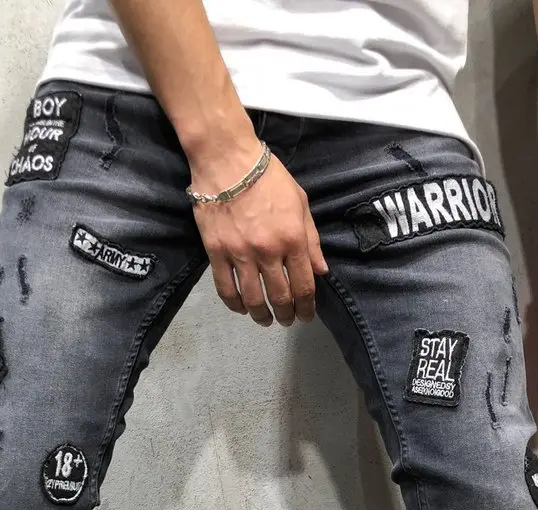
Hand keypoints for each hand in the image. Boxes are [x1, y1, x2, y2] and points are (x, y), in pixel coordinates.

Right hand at [189, 144, 328, 326]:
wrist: (227, 160)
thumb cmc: (268, 177)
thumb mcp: (300, 203)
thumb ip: (312, 239)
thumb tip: (321, 270)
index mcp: (293, 239)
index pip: (304, 285)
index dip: (307, 306)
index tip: (307, 315)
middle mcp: (269, 251)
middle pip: (281, 297)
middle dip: (287, 314)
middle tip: (288, 320)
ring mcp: (241, 254)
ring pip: (253, 298)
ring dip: (262, 315)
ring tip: (265, 320)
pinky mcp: (216, 253)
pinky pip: (226, 288)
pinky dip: (235, 304)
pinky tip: (242, 309)